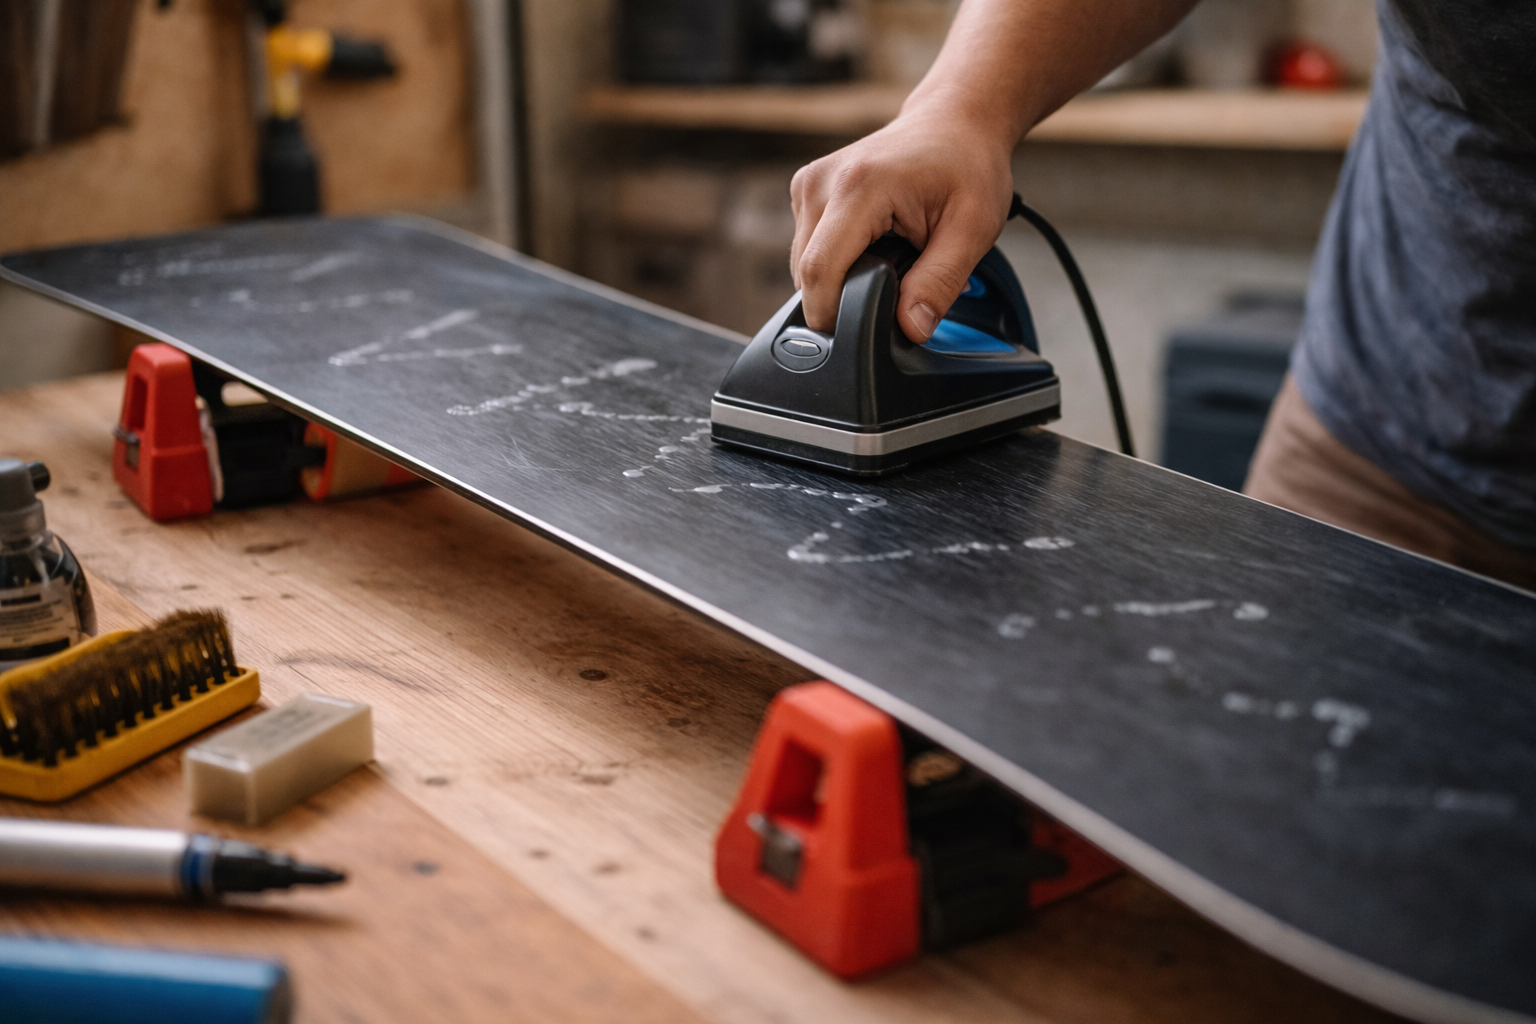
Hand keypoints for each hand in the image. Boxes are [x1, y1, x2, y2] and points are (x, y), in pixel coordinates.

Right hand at [789, 108, 1016, 341]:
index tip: (861, 335)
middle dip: (844, 299)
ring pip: (803, 265)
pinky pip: (808, 250)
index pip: (819, 271)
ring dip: (840, 280)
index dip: (833, 316)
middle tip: (895, 289)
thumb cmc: (966, 166)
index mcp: (858, 186)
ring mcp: (808, 185)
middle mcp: (821, 182)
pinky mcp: (806, 192)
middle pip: (807, 273)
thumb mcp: (972, 229)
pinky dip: (836, 262)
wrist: (955, 123)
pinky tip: (870, 248)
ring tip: (887, 262)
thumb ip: (940, 282)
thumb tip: (912, 328)